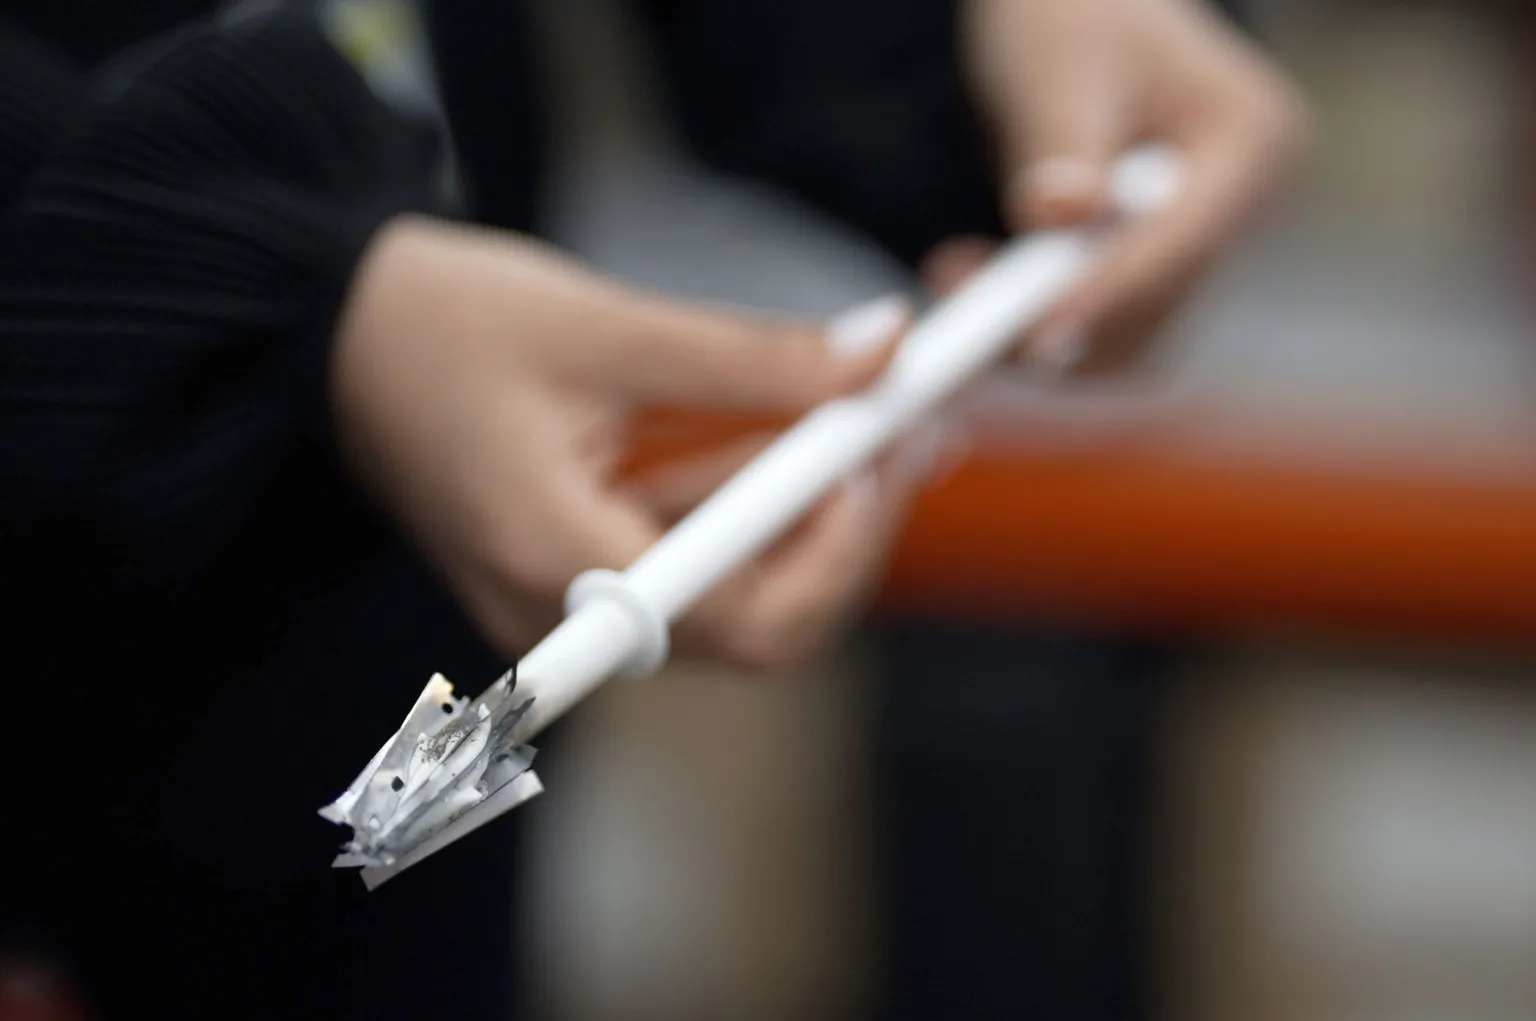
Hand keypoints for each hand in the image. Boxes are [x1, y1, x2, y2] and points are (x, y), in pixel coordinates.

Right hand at [332, 216, 930, 670]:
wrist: (329, 334)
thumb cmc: (442, 322)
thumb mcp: (608, 325)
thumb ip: (752, 357)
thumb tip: (882, 355)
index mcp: (557, 558)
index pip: (744, 619)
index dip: (840, 552)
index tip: (880, 456)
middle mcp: (556, 615)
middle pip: (747, 627)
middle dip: (835, 538)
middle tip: (892, 437)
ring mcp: (556, 608)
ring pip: (721, 598)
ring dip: (796, 519)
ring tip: (855, 420)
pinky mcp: (560, 579)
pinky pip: (678, 570)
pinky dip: (737, 511)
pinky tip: (776, 439)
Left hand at [940, 0, 1311, 371]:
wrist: (1071, 20)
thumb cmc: (1073, 16)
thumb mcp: (1060, 64)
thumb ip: (1061, 141)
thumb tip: (1058, 214)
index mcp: (1254, 141)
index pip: (1183, 242)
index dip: (1110, 293)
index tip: (1040, 332)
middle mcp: (1243, 209)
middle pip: (1156, 305)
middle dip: (1059, 317)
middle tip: (958, 288)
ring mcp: (1200, 249)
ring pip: (1123, 335)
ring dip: (1035, 330)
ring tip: (953, 274)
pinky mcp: (1150, 275)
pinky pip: (1095, 326)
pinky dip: (1032, 321)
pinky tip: (972, 280)